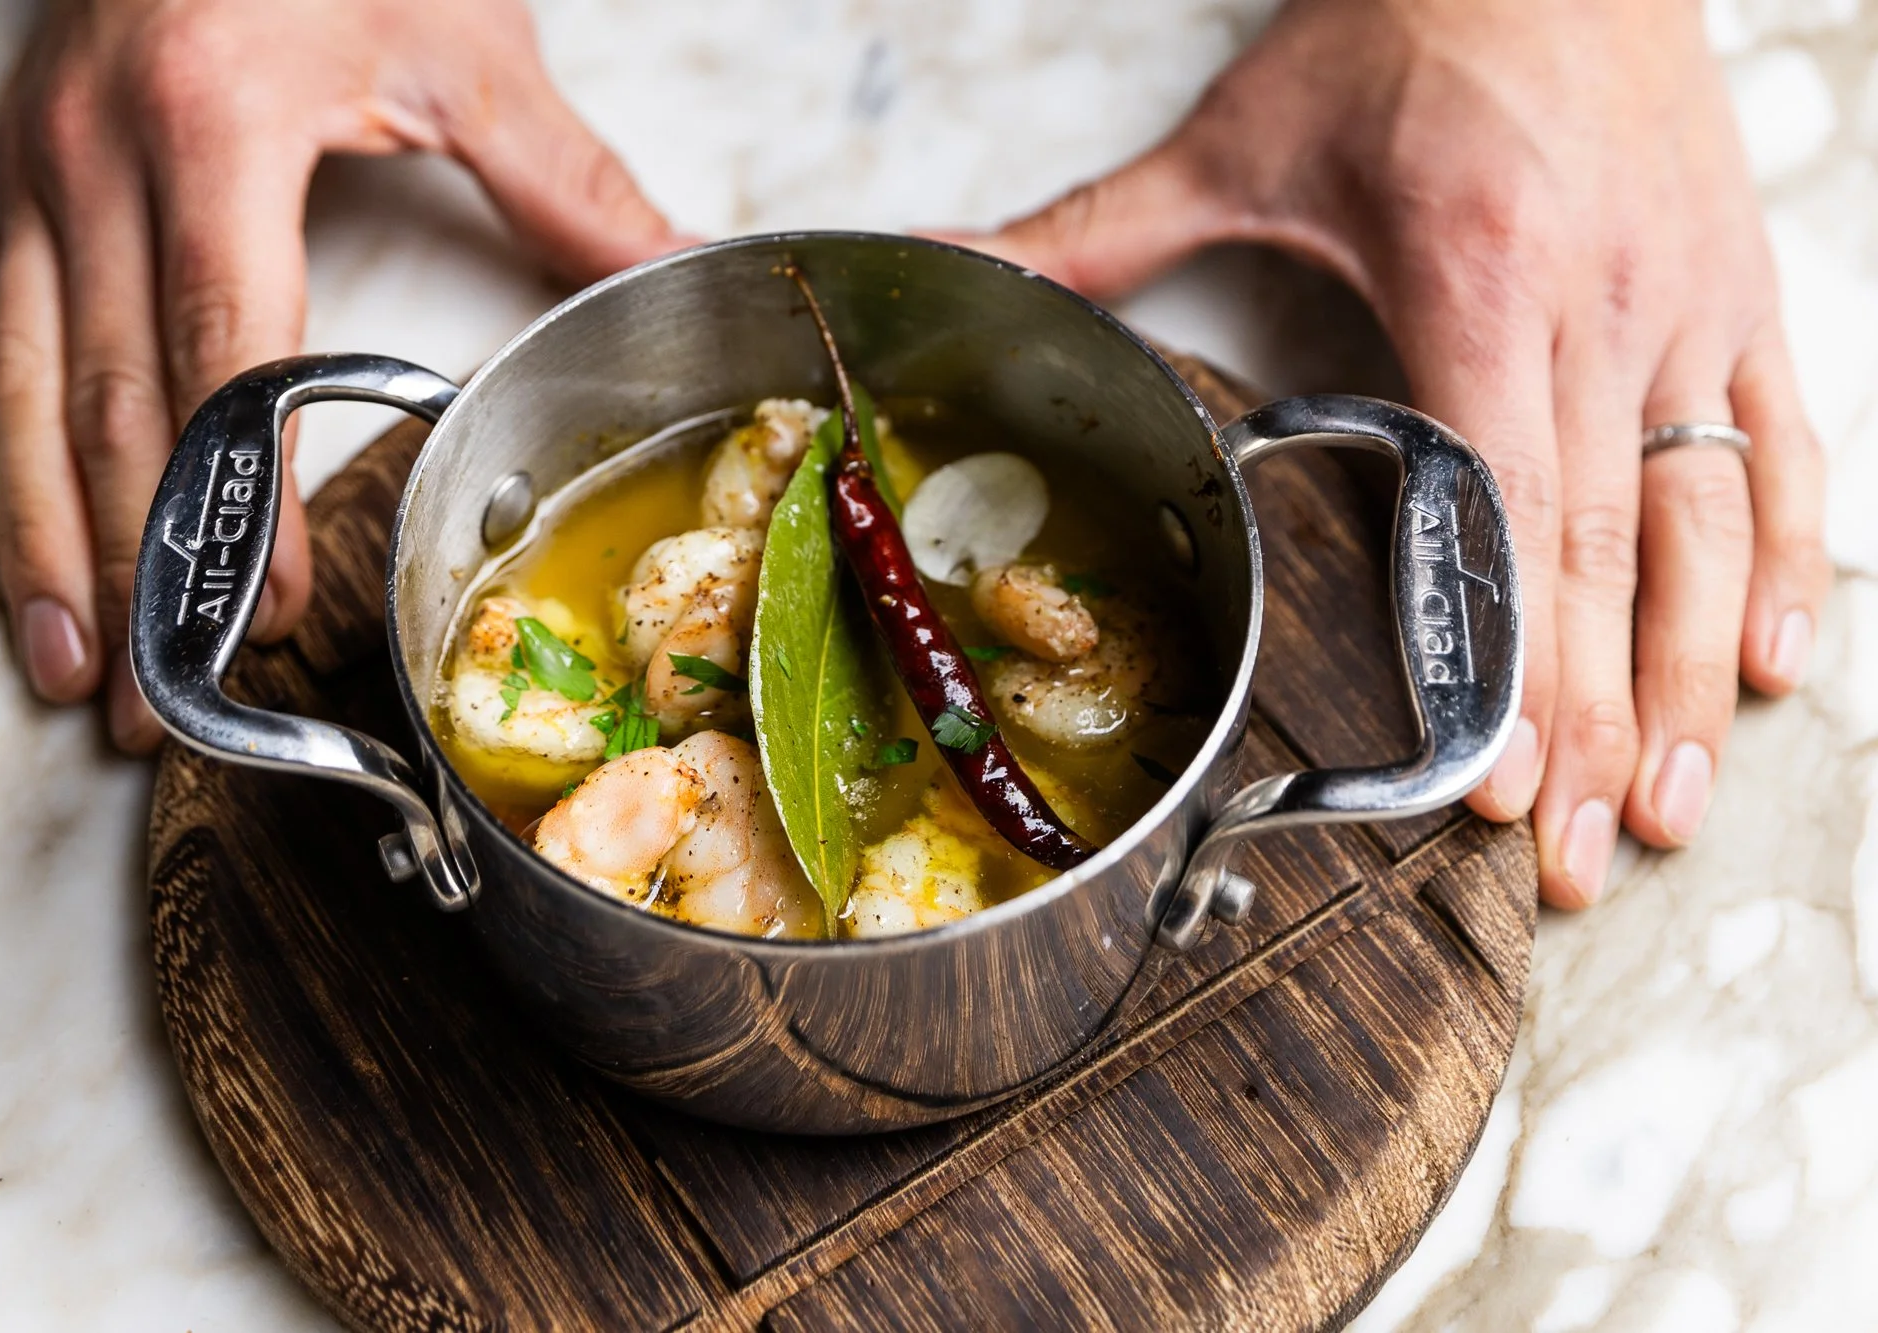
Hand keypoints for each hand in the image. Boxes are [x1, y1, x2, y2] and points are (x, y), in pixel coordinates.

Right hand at [0, 0, 684, 749]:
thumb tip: (685, 264)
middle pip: (111, 399)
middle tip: (162, 696)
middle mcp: (97, 156)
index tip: (270, 605)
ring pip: (8, 388)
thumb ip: (565, 177)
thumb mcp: (463, 44)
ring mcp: (30, 173)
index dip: (249, 496)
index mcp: (217, 125)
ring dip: (38, 541)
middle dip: (137, 564)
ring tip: (71, 663)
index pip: (228, 351)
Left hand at [972, 0, 1827, 907]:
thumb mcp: (1243, 136)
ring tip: (1673, 805)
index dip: (1508, 659)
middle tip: (1580, 858)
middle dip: (1595, 724)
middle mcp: (1604, 307)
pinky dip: (1789, 561)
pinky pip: (1784, 444)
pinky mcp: (1740, 289)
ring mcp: (1689, 304)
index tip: (1500, 782)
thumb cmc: (1409, 25)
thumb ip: (1099, 233)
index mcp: (1477, 281)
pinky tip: (1777, 664)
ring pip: (1708, 525)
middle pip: (1601, 556)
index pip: (1500, 510)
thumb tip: (960, 273)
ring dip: (1695, 679)